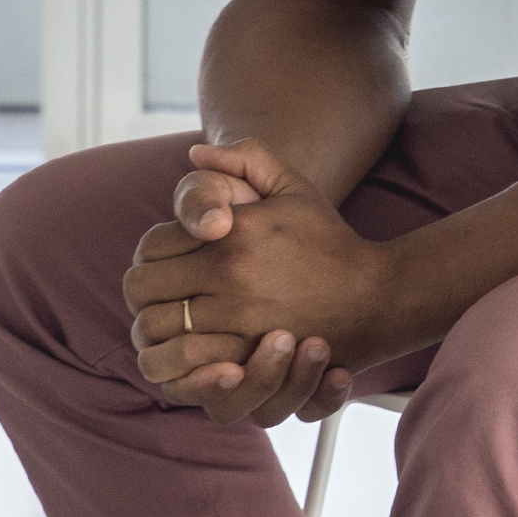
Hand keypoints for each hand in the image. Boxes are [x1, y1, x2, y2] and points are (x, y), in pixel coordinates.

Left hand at [124, 138, 392, 425]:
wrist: (376, 296)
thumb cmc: (330, 240)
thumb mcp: (293, 185)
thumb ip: (246, 157)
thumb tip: (196, 153)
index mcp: (230, 231)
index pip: (151, 246)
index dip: (150, 255)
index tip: (167, 264)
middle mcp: (227, 275)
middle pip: (141, 289)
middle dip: (144, 293)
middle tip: (162, 297)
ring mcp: (235, 319)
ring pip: (153, 331)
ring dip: (154, 330)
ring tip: (171, 327)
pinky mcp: (247, 356)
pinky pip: (183, 363)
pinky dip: (174, 360)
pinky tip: (188, 352)